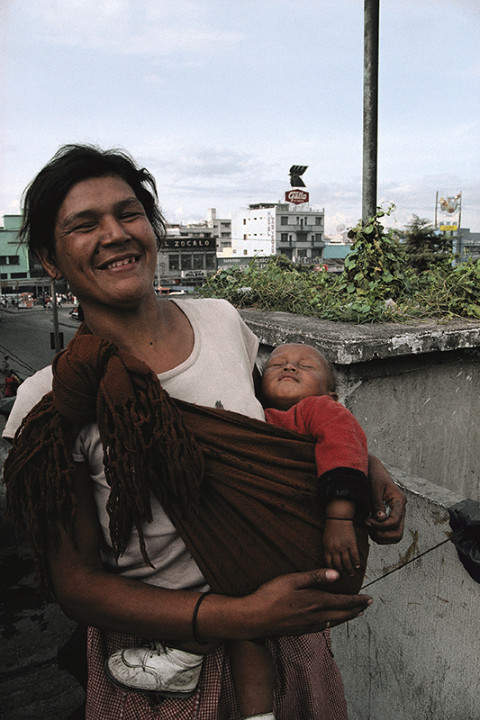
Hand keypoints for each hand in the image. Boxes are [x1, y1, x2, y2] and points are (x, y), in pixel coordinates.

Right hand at [244, 568, 371, 637]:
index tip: (369, 598)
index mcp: (315, 601)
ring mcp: (308, 625)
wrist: (254, 619)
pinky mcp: (300, 631)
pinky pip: (322, 627)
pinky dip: (332, 623)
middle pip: (342, 614)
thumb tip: (336, 574)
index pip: (343, 601)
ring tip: (354, 614)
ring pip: (334, 622)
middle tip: (367, 606)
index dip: (357, 600)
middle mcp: (315, 616)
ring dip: (346, 617)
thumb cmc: (270, 595)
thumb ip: (314, 577)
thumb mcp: (292, 580)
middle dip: (356, 609)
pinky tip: (329, 622)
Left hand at [323, 521, 360, 575]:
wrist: (338, 518)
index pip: (329, 563)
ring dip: (349, 569)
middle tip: (344, 575)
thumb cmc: (331, 527)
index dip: (332, 569)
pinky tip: (357, 566)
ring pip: (347, 562)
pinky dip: (356, 562)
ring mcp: (343, 546)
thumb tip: (330, 559)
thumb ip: (327, 549)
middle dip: (341, 572)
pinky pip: (354, 555)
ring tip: (351, 574)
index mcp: (327, 548)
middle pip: (338, 564)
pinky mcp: (351, 543)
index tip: (334, 573)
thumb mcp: (325, 539)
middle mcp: (335, 549)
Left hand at [366, 455, 406, 543]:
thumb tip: (380, 518)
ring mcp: (396, 513)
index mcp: (399, 500)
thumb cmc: (373, 474)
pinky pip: (388, 532)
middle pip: (398, 533)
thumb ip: (377, 502)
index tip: (366, 521)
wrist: (372, 467)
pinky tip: (368, 526)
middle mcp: (400, 509)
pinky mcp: (389, 515)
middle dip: (382, 535)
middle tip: (368, 528)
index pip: (394, 521)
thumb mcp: (374, 487)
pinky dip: (379, 534)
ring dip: (380, 536)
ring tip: (367, 527)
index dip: (380, 526)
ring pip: (394, 535)